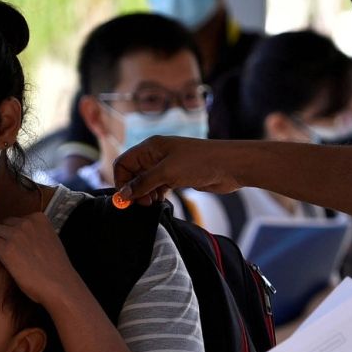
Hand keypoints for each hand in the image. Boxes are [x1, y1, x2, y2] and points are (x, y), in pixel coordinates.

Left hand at [0, 213, 82, 310]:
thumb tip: (26, 238)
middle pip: (4, 223)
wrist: (59, 284)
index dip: (8, 225)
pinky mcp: (5, 249)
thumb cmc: (56, 269)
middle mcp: (27, 222)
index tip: (2, 228)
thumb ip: (37, 235)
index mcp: (40, 219)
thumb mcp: (50, 242)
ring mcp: (16, 235)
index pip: (17, 219)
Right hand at [113, 136, 240, 205]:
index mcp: (151, 147)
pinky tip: (160, 202)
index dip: (121, 180)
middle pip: (133, 173)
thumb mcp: (167, 172)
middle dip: (133, 189)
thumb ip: (143, 184)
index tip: (126, 198)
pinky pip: (158, 187)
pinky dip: (155, 195)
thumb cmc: (200, 162)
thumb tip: (123, 195)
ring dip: (144, 194)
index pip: (123, 163)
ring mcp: (167, 166)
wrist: (231, 166)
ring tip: (152, 203)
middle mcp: (156, 155)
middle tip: (142, 204)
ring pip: (145, 182)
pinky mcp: (177, 176)